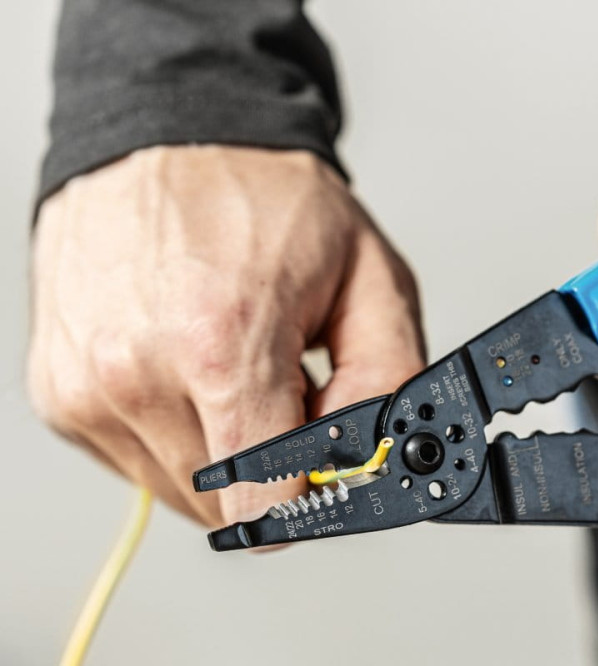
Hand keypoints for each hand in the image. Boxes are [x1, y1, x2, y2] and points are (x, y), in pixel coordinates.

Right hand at [28, 145, 423, 527]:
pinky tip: (187, 366)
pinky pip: (136, 458)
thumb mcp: (370, 276)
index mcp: (221, 346)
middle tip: (283, 389)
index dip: (309, 495)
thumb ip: (388, 378)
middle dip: (269, 463)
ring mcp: (88, 387)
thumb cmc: (263, 198)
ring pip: (178, 489)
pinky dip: (175, 429)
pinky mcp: (60, 392)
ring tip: (232, 367)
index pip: (265, 503)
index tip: (320, 467)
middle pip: (225, 504)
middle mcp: (137, 374)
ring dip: (220, 448)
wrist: (169, 136)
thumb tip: (371, 457)